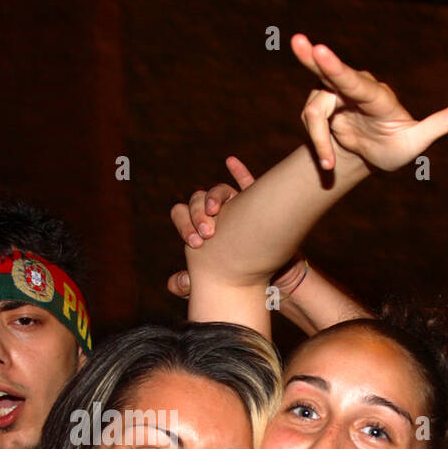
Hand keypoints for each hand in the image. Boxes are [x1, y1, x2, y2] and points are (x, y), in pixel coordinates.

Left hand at [168, 156, 255, 297]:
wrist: (272, 281)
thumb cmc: (237, 282)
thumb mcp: (208, 287)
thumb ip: (188, 285)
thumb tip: (175, 283)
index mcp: (200, 229)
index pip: (183, 215)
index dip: (184, 225)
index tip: (194, 243)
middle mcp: (216, 215)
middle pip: (199, 201)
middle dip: (198, 214)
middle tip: (206, 235)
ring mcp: (237, 209)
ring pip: (220, 192)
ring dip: (214, 197)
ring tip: (214, 210)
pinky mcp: (259, 208)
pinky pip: (249, 186)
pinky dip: (240, 173)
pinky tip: (230, 162)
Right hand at [290, 33, 447, 172]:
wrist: (372, 156)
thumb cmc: (396, 147)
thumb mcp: (418, 141)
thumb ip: (444, 123)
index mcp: (377, 96)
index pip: (356, 82)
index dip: (338, 69)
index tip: (322, 51)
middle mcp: (354, 89)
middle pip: (330, 73)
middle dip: (313, 58)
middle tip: (298, 41)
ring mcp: (335, 95)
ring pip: (314, 111)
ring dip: (320, 141)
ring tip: (329, 165)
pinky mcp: (321, 105)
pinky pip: (310, 122)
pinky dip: (318, 144)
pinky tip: (328, 163)